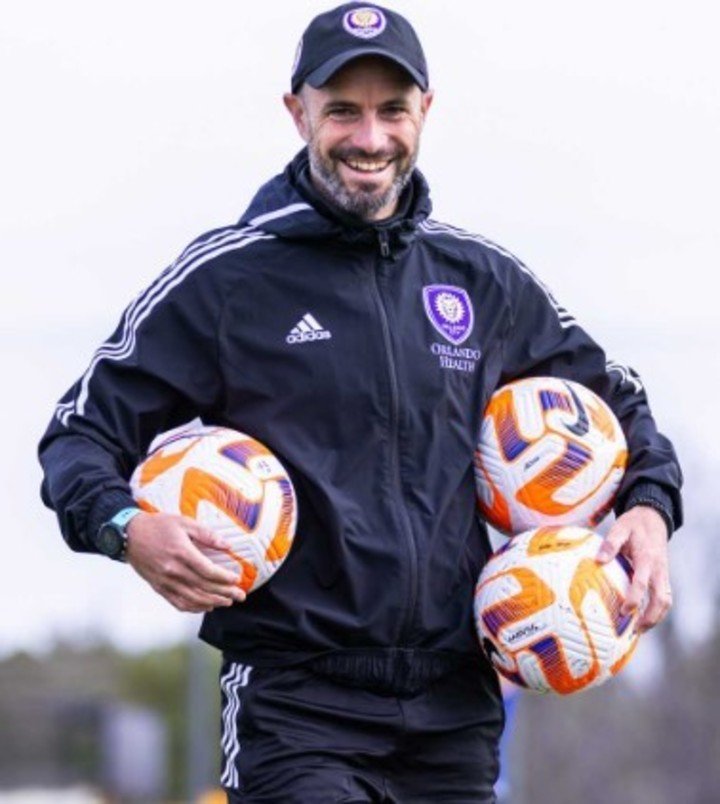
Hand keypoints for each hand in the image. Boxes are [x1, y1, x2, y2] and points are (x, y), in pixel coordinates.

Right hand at [125, 512, 245, 612]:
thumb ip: (206, 534)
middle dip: (225, 593)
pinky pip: (178, 603)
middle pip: (203, 587)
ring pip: (192, 598)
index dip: (224, 578)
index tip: (236, 579)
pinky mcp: (159, 588)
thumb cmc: (158, 526)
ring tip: (227, 602)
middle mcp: (173, 571)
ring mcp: (165, 582)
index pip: (208, 571)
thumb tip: (227, 545)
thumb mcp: (184, 523)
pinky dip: (194, 607)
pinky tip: (206, 606)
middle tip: (240, 595)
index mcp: (181, 553)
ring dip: (212, 602)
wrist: (129, 535)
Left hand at [596, 506, 671, 632]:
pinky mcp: (662, 576)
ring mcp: (663, 574)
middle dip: (651, 617)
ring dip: (656, 617)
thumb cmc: (633, 524)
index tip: (624, 611)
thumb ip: (610, 544)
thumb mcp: (619, 528)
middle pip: (661, 599)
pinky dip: (657, 610)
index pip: (642, 583)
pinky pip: (664, 597)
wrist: (653, 518)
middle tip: (635, 630)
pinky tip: (643, 618)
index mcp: (647, 559)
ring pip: (666, 601)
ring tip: (639, 630)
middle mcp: (658, 569)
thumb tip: (598, 560)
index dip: (634, 598)